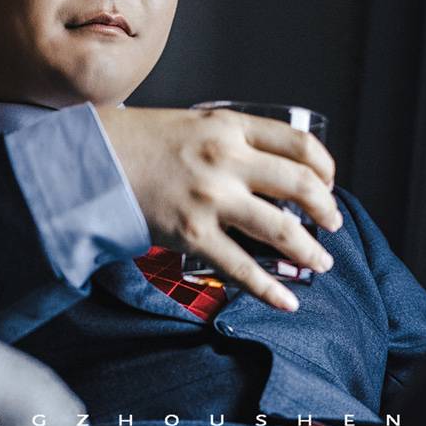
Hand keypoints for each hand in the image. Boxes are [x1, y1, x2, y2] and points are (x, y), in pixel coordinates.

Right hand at [94, 105, 341, 310]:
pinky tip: (288, 301)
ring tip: (322, 263)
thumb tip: (269, 172)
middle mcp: (226, 161)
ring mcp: (211, 200)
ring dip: (310, 251)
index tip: (330, 182)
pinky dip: (271, 290)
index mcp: (230, 127)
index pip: (298, 145)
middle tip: (334, 224)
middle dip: (327, 210)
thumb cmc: (139, 143)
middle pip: (301, 186)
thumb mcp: (194, 124)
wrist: (91, 163)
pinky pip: (243, 269)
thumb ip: (232, 142)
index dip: (324, 167)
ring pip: (281, 230)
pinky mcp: (193, 236)